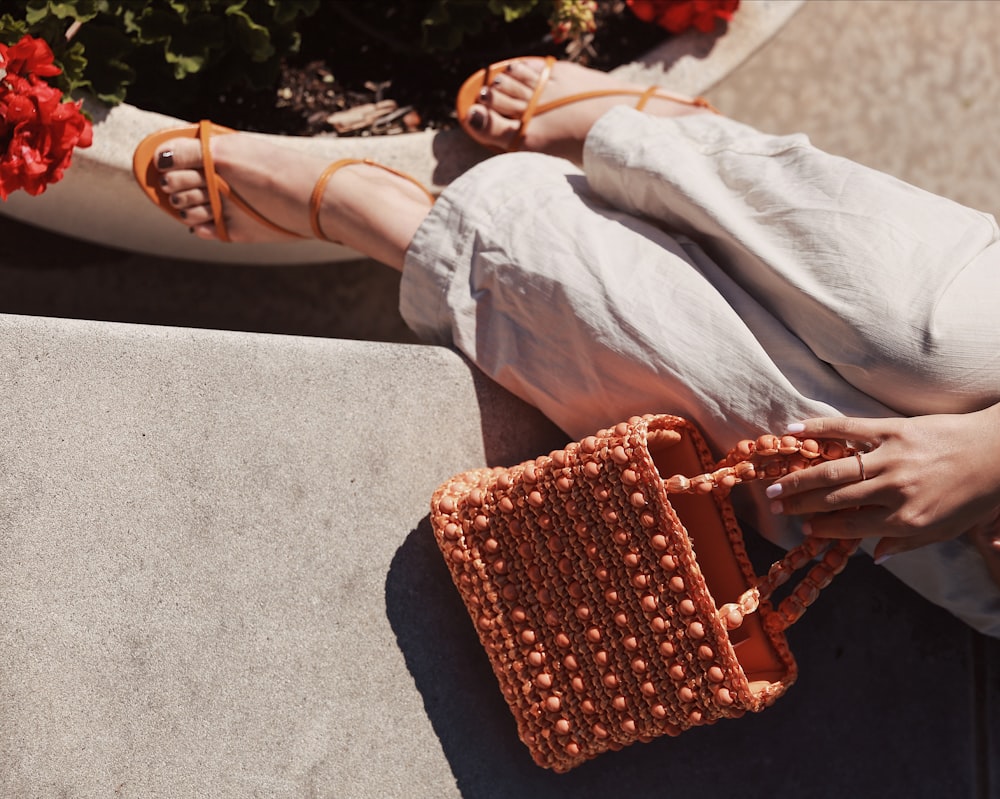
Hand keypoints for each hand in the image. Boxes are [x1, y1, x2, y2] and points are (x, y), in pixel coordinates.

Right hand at [765, 405, 999, 562]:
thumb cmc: (974, 495)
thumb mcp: (946, 531)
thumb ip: (907, 544)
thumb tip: (874, 557)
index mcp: (906, 519)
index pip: (851, 526)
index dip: (822, 527)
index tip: (802, 527)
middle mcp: (893, 490)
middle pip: (834, 499)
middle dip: (799, 504)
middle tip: (775, 506)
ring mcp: (891, 458)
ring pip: (833, 470)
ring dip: (798, 478)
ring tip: (774, 485)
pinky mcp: (893, 429)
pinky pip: (848, 428)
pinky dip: (818, 429)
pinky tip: (792, 432)